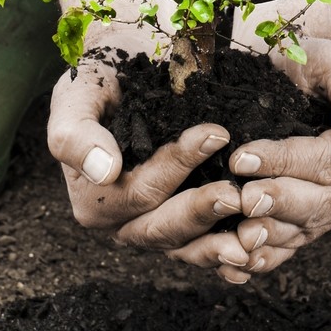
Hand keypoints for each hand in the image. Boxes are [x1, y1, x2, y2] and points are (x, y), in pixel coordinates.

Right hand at [47, 38, 260, 282]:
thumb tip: (104, 170)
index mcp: (93, 198)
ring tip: (254, 236)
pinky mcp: (181, 224)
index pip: (138, 191)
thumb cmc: (98, 81)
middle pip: (162, 228)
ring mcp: (153, 226)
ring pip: (185, 247)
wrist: (123, 74)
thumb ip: (76, 134)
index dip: (176, 167)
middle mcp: (121, 222)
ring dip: (219, 246)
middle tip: (237, 195)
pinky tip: (255, 256)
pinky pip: (202, 250)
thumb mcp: (75, 96)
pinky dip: (226, 256)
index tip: (215, 134)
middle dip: (200, 212)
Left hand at [223, 37, 330, 276]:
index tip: (244, 157)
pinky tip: (239, 262)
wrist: (291, 80)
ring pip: (304, 232)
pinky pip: (290, 249)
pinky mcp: (310, 227)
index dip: (286, 161)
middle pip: (320, 204)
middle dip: (279, 202)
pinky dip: (265, 258)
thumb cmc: (312, 64)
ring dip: (270, 236)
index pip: (329, 163)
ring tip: (239, 235)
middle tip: (242, 199)